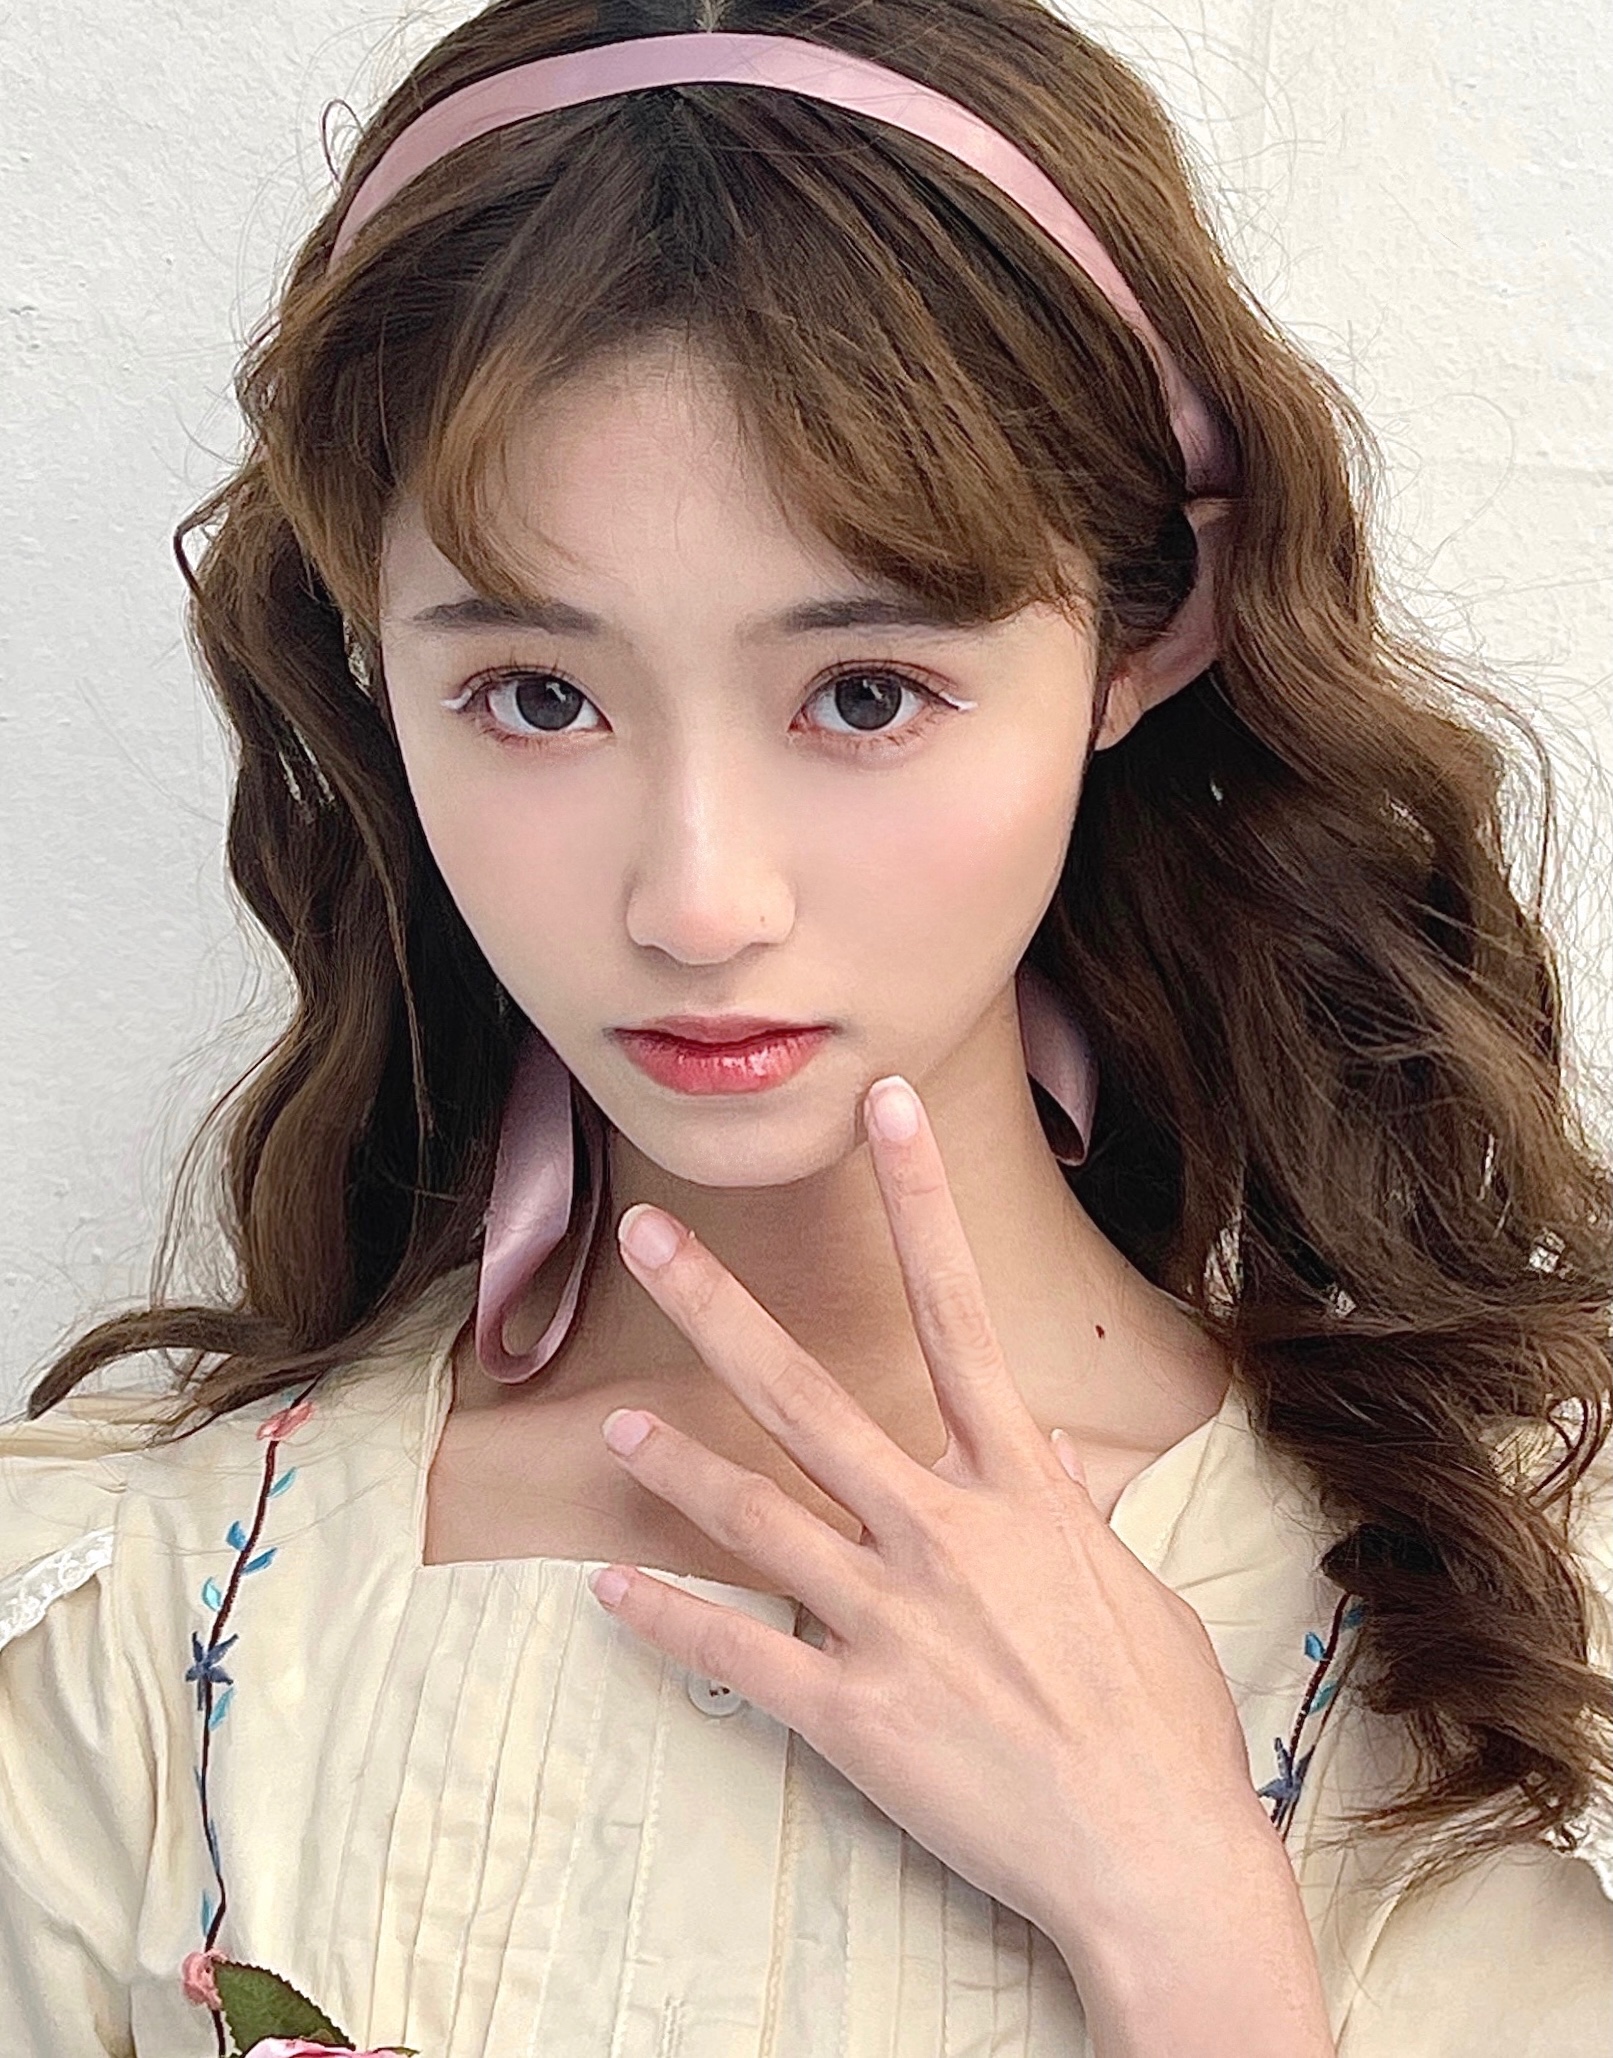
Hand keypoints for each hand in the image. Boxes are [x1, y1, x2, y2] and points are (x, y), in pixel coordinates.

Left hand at [588, 1073, 1260, 1951]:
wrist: (1155, 1859)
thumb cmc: (1160, 1720)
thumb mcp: (1128, 1584)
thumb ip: (1068, 1502)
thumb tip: (1039, 1438)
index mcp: (1019, 1489)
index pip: (960, 1312)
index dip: (920, 1200)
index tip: (886, 1109)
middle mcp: (941, 1533)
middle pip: (809, 1397)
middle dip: (722, 1309)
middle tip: (650, 1236)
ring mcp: (888, 1620)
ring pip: (756, 1517)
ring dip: (678, 1464)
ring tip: (618, 1421)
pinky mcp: (849, 1712)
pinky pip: (738, 1653)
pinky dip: (670, 1618)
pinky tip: (611, 1591)